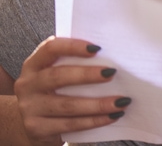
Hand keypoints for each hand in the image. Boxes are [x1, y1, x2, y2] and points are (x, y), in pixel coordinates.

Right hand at [14, 36, 130, 145]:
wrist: (30, 125)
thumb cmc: (53, 91)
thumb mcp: (54, 74)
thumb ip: (73, 63)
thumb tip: (112, 57)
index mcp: (34, 65)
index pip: (50, 48)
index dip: (72, 46)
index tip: (97, 48)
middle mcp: (28, 84)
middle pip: (57, 76)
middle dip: (87, 75)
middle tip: (112, 73)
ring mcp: (30, 108)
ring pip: (67, 105)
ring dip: (98, 104)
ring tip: (121, 101)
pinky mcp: (37, 128)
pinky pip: (70, 124)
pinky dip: (94, 121)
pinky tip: (111, 116)